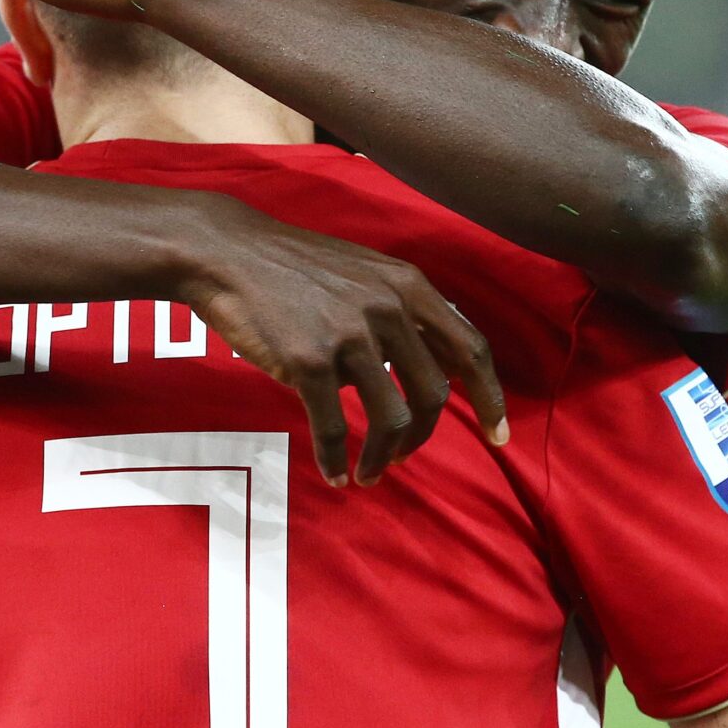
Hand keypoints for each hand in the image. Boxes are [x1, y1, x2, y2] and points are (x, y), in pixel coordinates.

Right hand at [179, 196, 507, 488]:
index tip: (499, 437)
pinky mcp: (308, 360)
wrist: (228, 253)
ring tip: (370, 473)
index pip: (471, 349)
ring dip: (383, 457)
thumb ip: (400, 312)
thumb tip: (427, 367)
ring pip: (391, 419)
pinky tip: (335, 474)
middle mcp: (388, 309)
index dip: (491, 398)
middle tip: (404, 458)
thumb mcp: (364, 274)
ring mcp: (349, 335)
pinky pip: (332, 427)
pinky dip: (335, 459)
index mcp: (409, 286)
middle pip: (433, 394)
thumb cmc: (294, 267)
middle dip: (423, 438)